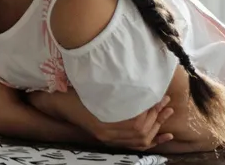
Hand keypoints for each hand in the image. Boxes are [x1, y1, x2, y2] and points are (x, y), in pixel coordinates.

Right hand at [28, 91, 175, 150]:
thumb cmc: (72, 93)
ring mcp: (108, 139)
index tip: (158, 97)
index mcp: (102, 122)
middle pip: (140, 131)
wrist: (57, 104)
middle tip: (165, 101)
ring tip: (167, 112)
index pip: (134, 121)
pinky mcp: (110, 139)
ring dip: (157, 126)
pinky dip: (153, 141)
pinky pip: (136, 145)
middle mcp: (107, 134)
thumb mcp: (91, 87)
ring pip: (141, 139)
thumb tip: (138, 78)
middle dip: (156, 116)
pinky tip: (166, 135)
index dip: (149, 110)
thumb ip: (111, 86)